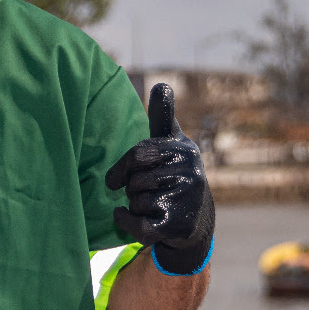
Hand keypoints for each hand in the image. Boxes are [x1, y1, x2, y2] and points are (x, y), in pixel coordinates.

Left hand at [105, 83, 214, 274]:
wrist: (194, 218)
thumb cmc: (173, 173)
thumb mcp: (171, 143)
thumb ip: (163, 117)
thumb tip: (162, 84)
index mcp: (183, 149)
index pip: (139, 154)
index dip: (122, 168)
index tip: (114, 179)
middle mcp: (191, 172)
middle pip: (135, 180)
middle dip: (131, 187)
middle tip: (140, 191)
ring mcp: (187, 199)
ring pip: (137, 201)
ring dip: (134, 205)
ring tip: (149, 204)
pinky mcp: (179, 225)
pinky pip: (139, 224)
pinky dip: (125, 221)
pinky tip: (121, 215)